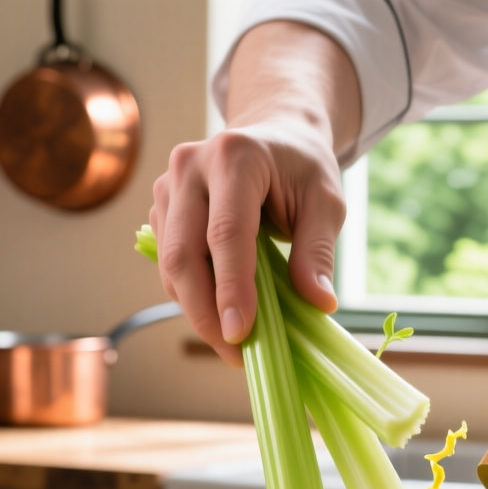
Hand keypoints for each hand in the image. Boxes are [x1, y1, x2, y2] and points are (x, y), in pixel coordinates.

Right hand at [148, 22, 358, 364]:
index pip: (226, 232)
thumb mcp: (326, 203)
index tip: (240, 335)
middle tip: (235, 354)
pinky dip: (192, 296)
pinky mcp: (161, 207)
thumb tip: (318, 303)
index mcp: (235, 156)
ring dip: (197, 310)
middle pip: (183, 253)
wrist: (274, 134)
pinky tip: (219, 315)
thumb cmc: (302, 169)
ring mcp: (168, 186)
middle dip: (205, 312)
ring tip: (233, 344)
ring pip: (170, 264)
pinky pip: (170, 263)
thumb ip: (318, 251)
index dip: (231, 288)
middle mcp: (190, 166)